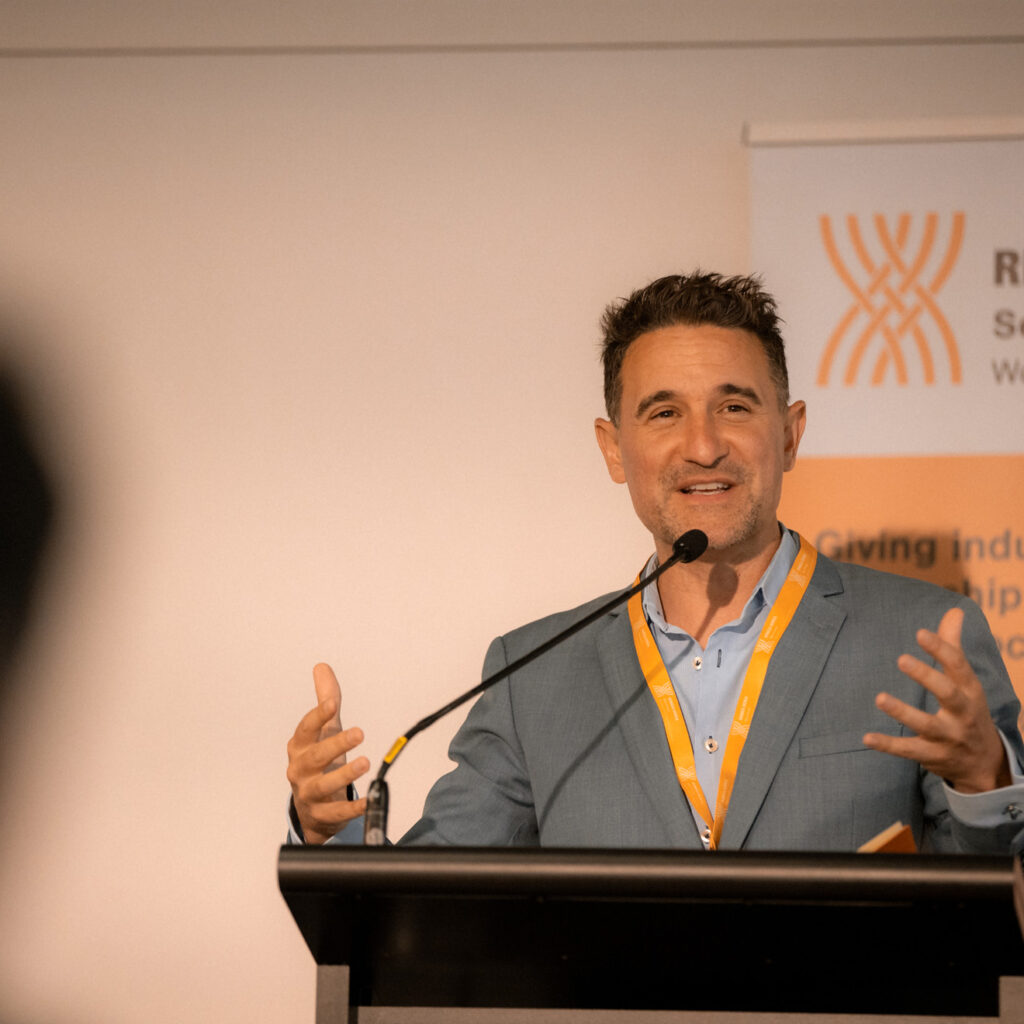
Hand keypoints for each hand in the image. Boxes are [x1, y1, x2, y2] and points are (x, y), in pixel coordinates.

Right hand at [286, 663, 368, 842]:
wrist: (311, 806)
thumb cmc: (318, 761)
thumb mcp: (323, 730)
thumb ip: (326, 700)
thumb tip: (322, 667)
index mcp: (299, 746)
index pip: (306, 729)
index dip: (317, 716)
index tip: (332, 705)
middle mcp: (299, 769)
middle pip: (315, 756)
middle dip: (336, 744)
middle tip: (359, 732)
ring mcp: (309, 793)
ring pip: (323, 785)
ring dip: (344, 775)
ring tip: (365, 762)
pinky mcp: (322, 814)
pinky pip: (336, 812)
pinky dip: (352, 808)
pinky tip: (368, 800)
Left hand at [863, 608, 1010, 792]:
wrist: (984, 762)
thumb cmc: (967, 709)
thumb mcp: (966, 681)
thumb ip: (953, 646)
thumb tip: (955, 611)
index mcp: (970, 690)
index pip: (958, 666)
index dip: (941, 649)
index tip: (920, 633)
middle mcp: (962, 713)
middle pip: (948, 694)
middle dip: (927, 677)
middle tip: (901, 658)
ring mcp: (948, 737)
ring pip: (926, 725)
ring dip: (903, 712)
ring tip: (879, 697)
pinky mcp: (932, 756)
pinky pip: (909, 750)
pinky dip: (888, 745)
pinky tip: (866, 738)